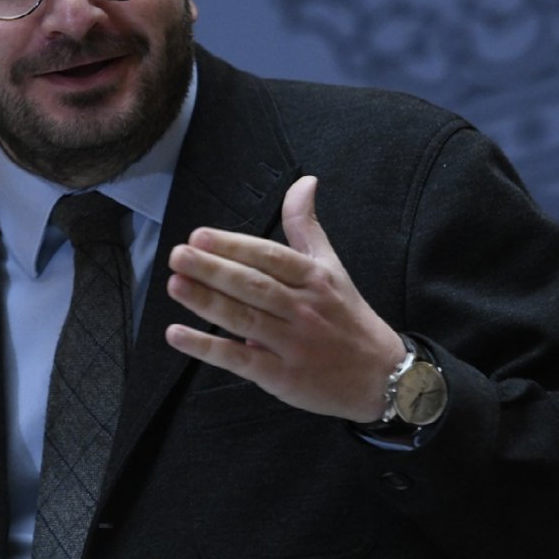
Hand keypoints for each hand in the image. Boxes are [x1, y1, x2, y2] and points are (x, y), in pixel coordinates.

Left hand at [165, 175, 402, 421]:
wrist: (383, 376)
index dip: (234, 246)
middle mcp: (304, 309)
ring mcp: (293, 344)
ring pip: (245, 319)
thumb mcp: (332, 266)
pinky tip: (177, 334)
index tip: (200, 236)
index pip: (270, 257)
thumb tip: (305, 181)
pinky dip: (207, 348)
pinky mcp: (282, 377)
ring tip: (175, 284)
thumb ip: (306, 225)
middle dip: (213, 269)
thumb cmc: (347, 316)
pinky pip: (240, 360)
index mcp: (314, 278)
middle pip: (254, 286)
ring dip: (206, 302)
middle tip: (178, 255)